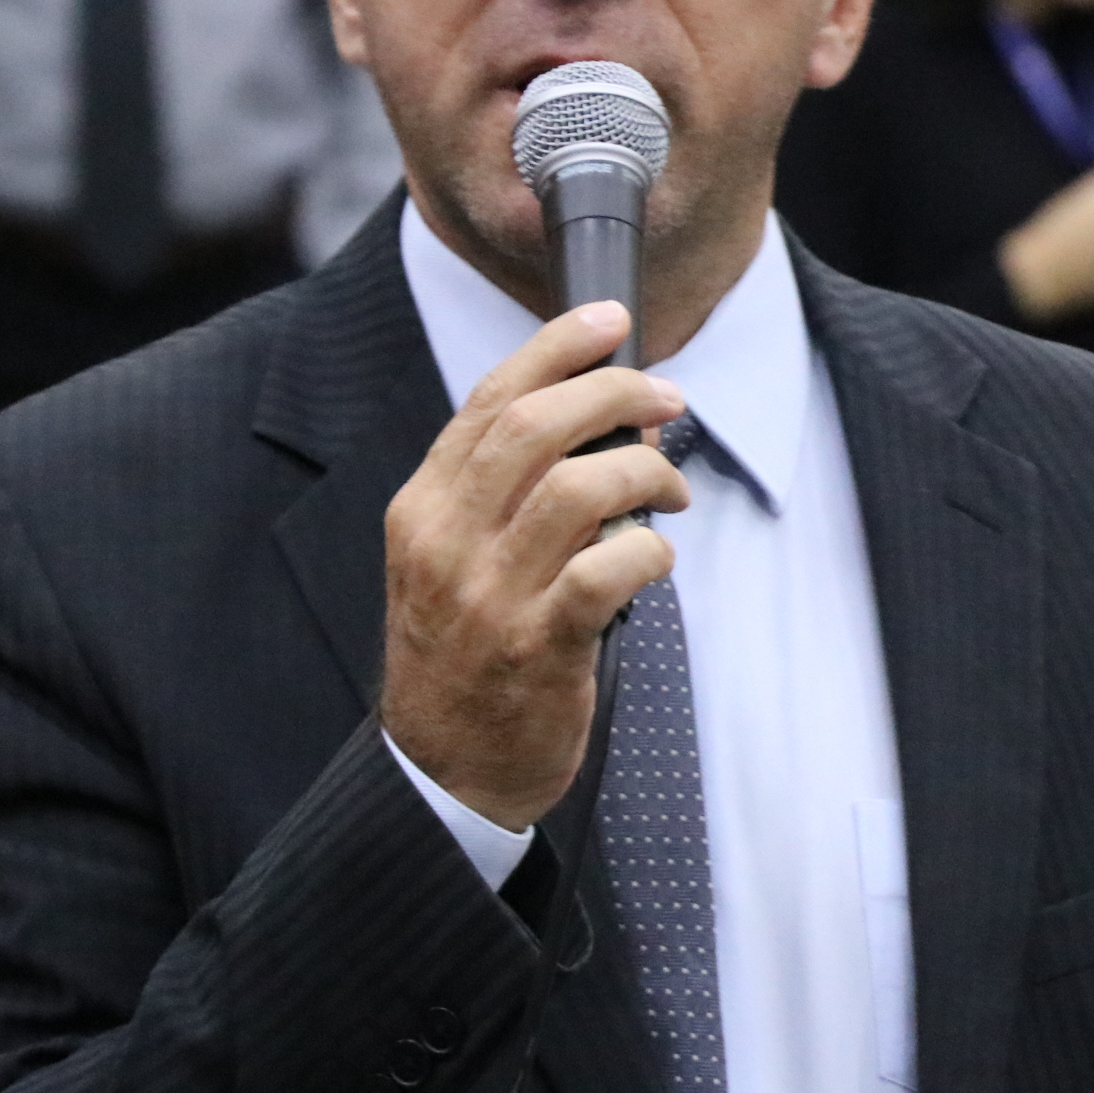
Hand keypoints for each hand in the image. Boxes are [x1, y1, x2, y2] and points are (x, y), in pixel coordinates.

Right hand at [380, 301, 691, 832]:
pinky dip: (650, 551)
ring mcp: (490, 597)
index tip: (607, 319)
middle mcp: (447, 544)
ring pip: (580, 488)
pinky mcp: (540, 647)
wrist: (442, 773)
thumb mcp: (450, 562)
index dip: (554, 347)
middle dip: (615, 392)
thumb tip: (600, 419)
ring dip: (645, 473)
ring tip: (671, 487)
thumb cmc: (463, 658)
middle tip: (666, 398)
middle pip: (536, 427)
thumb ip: (501, 494)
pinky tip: (656, 558)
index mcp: (422, 510)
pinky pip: (610, 570)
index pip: (488, 400)